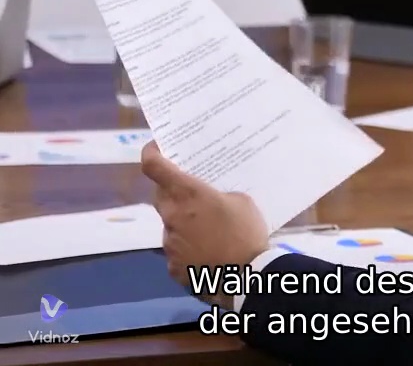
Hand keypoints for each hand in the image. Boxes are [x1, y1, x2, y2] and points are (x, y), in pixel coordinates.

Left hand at [140, 141, 269, 304]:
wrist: (245, 278)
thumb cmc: (246, 233)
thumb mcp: (243, 202)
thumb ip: (219, 196)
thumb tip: (209, 203)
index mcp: (188, 195)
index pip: (154, 166)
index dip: (151, 153)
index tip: (157, 147)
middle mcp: (171, 216)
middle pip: (161, 196)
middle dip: (174, 191)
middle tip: (195, 193)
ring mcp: (169, 242)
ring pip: (171, 224)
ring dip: (185, 223)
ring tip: (211, 232)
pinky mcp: (173, 266)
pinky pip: (178, 250)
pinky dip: (189, 249)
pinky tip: (209, 254)